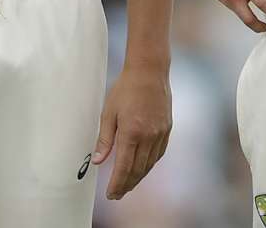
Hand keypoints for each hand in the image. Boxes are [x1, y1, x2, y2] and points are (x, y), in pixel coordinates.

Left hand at [92, 65, 172, 199]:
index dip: (117, 184)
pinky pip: (158, 154)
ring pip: (149, 164)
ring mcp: (160, 133)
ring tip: (128, 185)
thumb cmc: (126, 88)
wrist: (149, 71)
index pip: (124, 168)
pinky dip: (149, 164)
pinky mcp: (167, 129)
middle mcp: (148, 136)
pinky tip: (143, 167)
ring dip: (138, 177)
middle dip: (127, 185)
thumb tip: (98, 161)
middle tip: (117, 194)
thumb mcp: (109, 112)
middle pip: (138, 170)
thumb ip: (104, 139)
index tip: (110, 194)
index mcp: (131, 132)